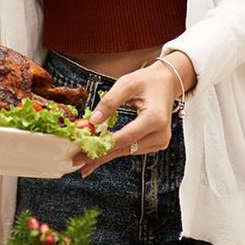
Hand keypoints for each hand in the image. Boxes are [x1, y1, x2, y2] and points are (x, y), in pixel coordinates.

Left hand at [71, 62, 178, 176]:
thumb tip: (93, 121)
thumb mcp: (126, 84)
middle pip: (125, 149)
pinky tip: (100, 153)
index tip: (83, 151)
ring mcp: (160, 141)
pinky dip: (115, 150)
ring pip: (128, 151)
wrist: (166, 82)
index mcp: (155, 119)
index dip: (103, 145)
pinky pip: (132, 149)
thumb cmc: (146, 81)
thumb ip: (109, 102)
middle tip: (78, 163)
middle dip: (100, 156)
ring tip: (84, 159)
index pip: (125, 137)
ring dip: (106, 155)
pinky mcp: (156, 143)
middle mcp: (160, 134)